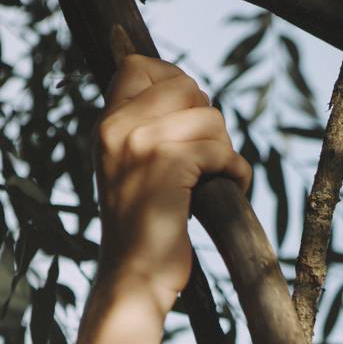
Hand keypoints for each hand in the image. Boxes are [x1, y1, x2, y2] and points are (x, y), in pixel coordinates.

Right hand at [92, 54, 251, 314]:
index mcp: (105, 125)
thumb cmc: (143, 229)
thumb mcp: (131, 169)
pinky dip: (236, 171)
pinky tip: (230, 189)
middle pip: (184, 86)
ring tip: (216, 178)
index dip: (176, 83)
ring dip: (225, 149)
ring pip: (209, 117)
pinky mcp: (168, 166)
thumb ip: (145, 129)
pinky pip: (221, 150)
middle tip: (207, 159)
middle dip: (209, 120)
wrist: (134, 278)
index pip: (138, 65)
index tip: (191, 119)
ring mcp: (140, 144)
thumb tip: (189, 91)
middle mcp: (116, 127)